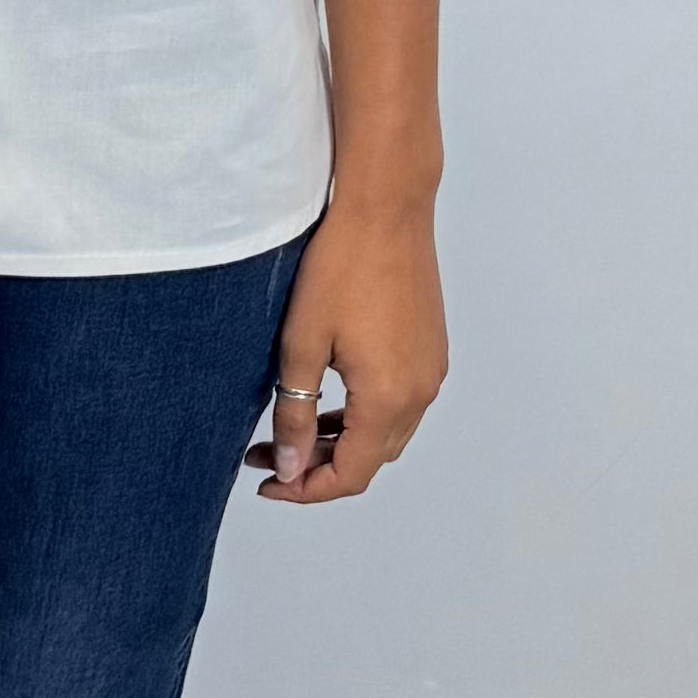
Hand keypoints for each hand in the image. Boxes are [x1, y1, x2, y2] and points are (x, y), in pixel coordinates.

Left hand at [247, 195, 446, 505]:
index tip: (267, 482)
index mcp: (388, 398)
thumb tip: (291, 467)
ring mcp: (431, 371)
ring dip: (342, 442)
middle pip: (369, 459)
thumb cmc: (340, 267)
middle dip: (319, 467)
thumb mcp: (301, 346)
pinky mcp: (431, 351)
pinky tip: (329, 398)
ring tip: (293, 429)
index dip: (305, 489)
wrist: (386, 209)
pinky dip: (365, 415)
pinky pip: (400, 405)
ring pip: (386, 435)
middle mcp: (420, 393)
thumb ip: (296, 415)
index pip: (349, 475)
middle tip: (268, 454)